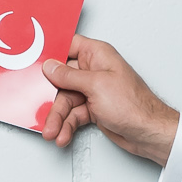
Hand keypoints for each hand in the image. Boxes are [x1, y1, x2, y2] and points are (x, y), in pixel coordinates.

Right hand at [41, 36, 180, 164]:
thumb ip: (69, 75)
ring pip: (65, 101)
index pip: (68, 46)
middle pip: (61, 80)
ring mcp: (93, 91)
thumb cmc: (133, 105)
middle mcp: (94, 71)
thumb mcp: (95, 85)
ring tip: (53, 132)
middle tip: (42, 110)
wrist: (148, 133)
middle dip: (51, 99)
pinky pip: (72, 115)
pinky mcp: (93, 109)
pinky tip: (63, 135)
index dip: (50, 53)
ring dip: (57, 118)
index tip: (33, 62)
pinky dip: (66, 126)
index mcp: (98, 55)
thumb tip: (50, 66)